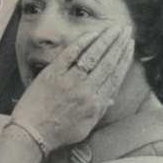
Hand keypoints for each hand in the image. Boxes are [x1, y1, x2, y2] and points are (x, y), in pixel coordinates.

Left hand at [12, 25, 134, 151]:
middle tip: (127, 30)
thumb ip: (99, 110)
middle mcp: (86, 90)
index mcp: (96, 102)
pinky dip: (83, 42)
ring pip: (93, 55)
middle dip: (120, 44)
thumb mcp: (85, 127)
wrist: (31, 134)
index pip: (115, 75)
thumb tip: (111, 97)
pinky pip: (71, 53)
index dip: (125, 59)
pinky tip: (94, 32)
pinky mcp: (52, 73)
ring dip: (107, 39)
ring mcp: (69, 80)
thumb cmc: (57, 133)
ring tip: (116, 28)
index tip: (130, 46)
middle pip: (108, 62)